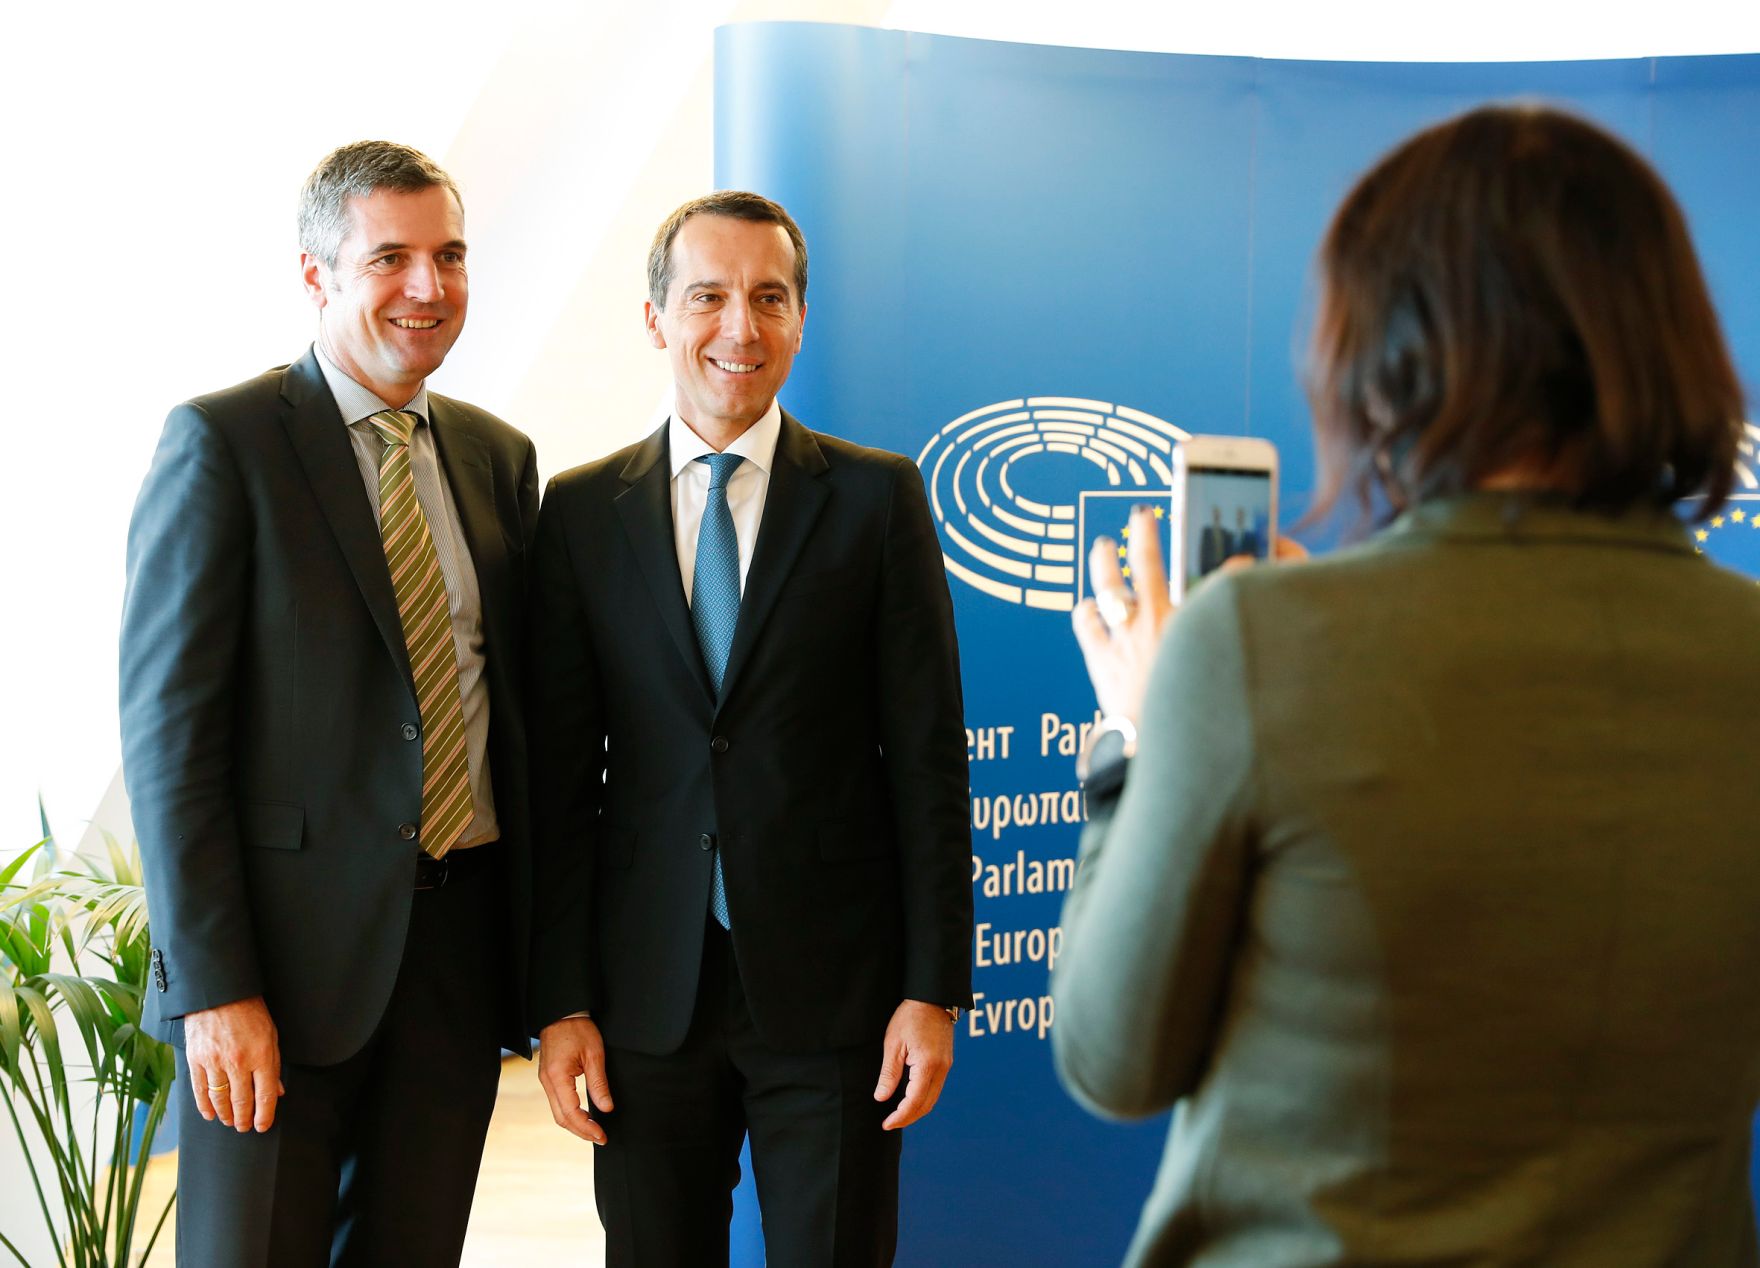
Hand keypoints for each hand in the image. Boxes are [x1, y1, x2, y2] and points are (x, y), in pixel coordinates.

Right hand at [184, 995, 282, 1132]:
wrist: (219, 994)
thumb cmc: (250, 1013)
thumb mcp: (271, 1035)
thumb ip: (274, 1065)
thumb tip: (277, 1092)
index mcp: (261, 1055)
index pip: (265, 1095)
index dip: (265, 1115)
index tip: (262, 1126)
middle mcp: (238, 1062)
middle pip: (242, 1101)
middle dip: (245, 1119)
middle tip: (245, 1128)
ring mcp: (215, 1062)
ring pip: (220, 1099)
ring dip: (226, 1115)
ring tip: (231, 1122)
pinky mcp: (196, 1060)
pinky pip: (200, 1090)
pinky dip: (205, 1106)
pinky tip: (210, 1114)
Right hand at [538, 1015, 612, 1144]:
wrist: (562, 1012)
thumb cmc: (579, 1029)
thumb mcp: (594, 1054)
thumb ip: (599, 1083)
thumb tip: (606, 1109)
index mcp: (557, 1077)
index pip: (571, 1113)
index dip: (587, 1127)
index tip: (602, 1135)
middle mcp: (547, 1082)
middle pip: (561, 1118)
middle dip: (581, 1132)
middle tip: (600, 1138)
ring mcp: (546, 1080)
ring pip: (558, 1113)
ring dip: (575, 1125)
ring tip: (594, 1131)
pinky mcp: (549, 1078)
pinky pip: (557, 1103)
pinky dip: (570, 1114)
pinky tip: (583, 1116)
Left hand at [874, 1000, 954, 1130]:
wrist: (932, 997)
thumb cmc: (910, 1016)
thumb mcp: (893, 1044)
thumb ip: (889, 1073)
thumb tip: (882, 1098)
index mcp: (927, 1065)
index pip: (914, 1102)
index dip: (900, 1116)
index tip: (886, 1124)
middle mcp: (941, 1069)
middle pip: (926, 1105)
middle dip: (908, 1118)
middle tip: (890, 1123)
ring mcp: (946, 1066)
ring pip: (933, 1098)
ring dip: (916, 1110)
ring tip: (898, 1115)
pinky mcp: (946, 1062)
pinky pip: (935, 1087)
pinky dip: (923, 1098)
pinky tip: (910, 1098)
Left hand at [1074, 508, 1307, 725]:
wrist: (1152, 747)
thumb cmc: (1189, 714)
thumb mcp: (1213, 667)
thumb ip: (1226, 628)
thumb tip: (1243, 598)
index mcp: (1185, 625)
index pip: (1208, 579)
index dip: (1224, 564)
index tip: (1232, 551)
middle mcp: (1151, 624)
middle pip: (1145, 565)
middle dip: (1145, 535)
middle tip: (1142, 516)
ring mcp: (1122, 640)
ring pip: (1108, 588)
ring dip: (1105, 564)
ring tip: (1103, 547)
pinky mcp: (1101, 661)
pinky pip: (1086, 626)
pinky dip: (1085, 612)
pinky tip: (1086, 606)